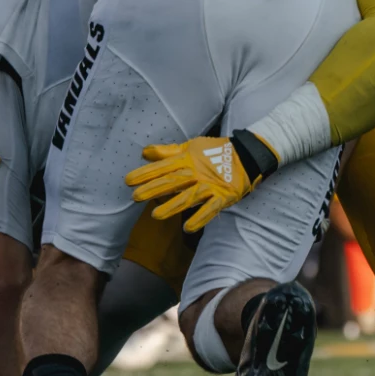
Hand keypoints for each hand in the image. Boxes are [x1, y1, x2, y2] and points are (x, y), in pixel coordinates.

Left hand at [125, 137, 257, 232]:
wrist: (247, 155)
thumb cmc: (214, 152)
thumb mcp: (190, 147)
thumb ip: (167, 152)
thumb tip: (144, 152)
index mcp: (187, 160)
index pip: (163, 167)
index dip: (145, 174)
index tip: (128, 181)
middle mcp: (196, 173)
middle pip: (172, 182)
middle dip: (153, 189)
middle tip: (135, 197)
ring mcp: (210, 186)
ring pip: (189, 197)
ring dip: (173, 206)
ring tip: (156, 215)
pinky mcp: (223, 196)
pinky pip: (211, 209)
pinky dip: (200, 218)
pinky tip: (187, 228)